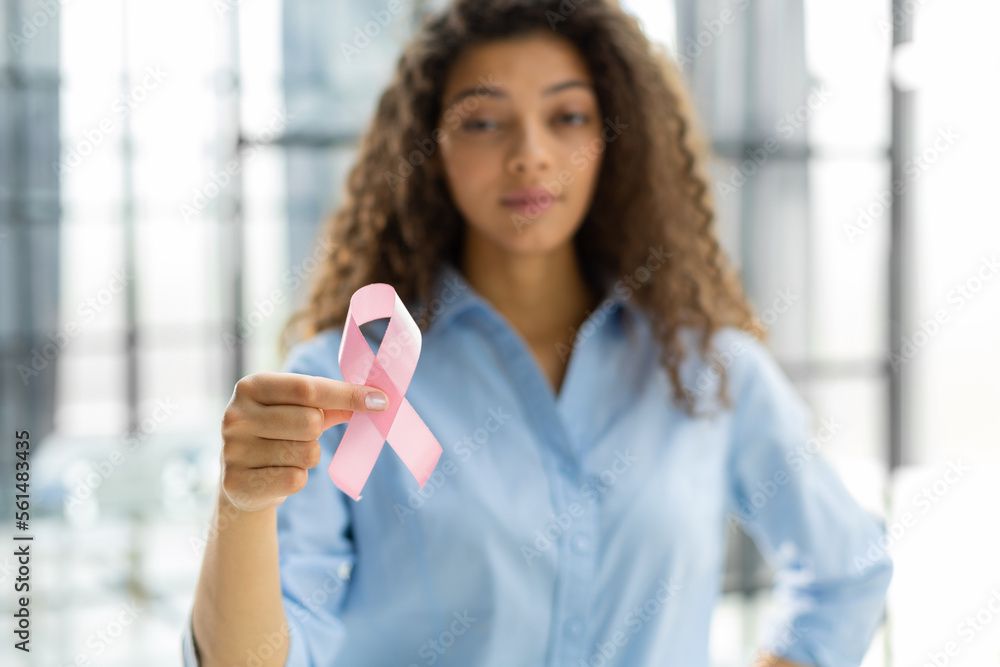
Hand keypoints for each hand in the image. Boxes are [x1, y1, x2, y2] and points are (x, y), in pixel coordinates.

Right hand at [219, 371, 388, 510]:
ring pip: (307, 453)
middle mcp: (235, 415)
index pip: (309, 388)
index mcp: (251, 386)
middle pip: (311, 422)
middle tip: (302, 435)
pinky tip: (277, 475)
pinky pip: (296, 479)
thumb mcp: (299, 409)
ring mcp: (232, 450)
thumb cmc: (279, 434)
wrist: (241, 480)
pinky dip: (297, 478)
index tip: (381, 400)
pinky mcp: (237, 484)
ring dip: (308, 457)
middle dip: (318, 431)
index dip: (348, 394)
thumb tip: (377, 400)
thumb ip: (334, 402)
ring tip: (285, 456)